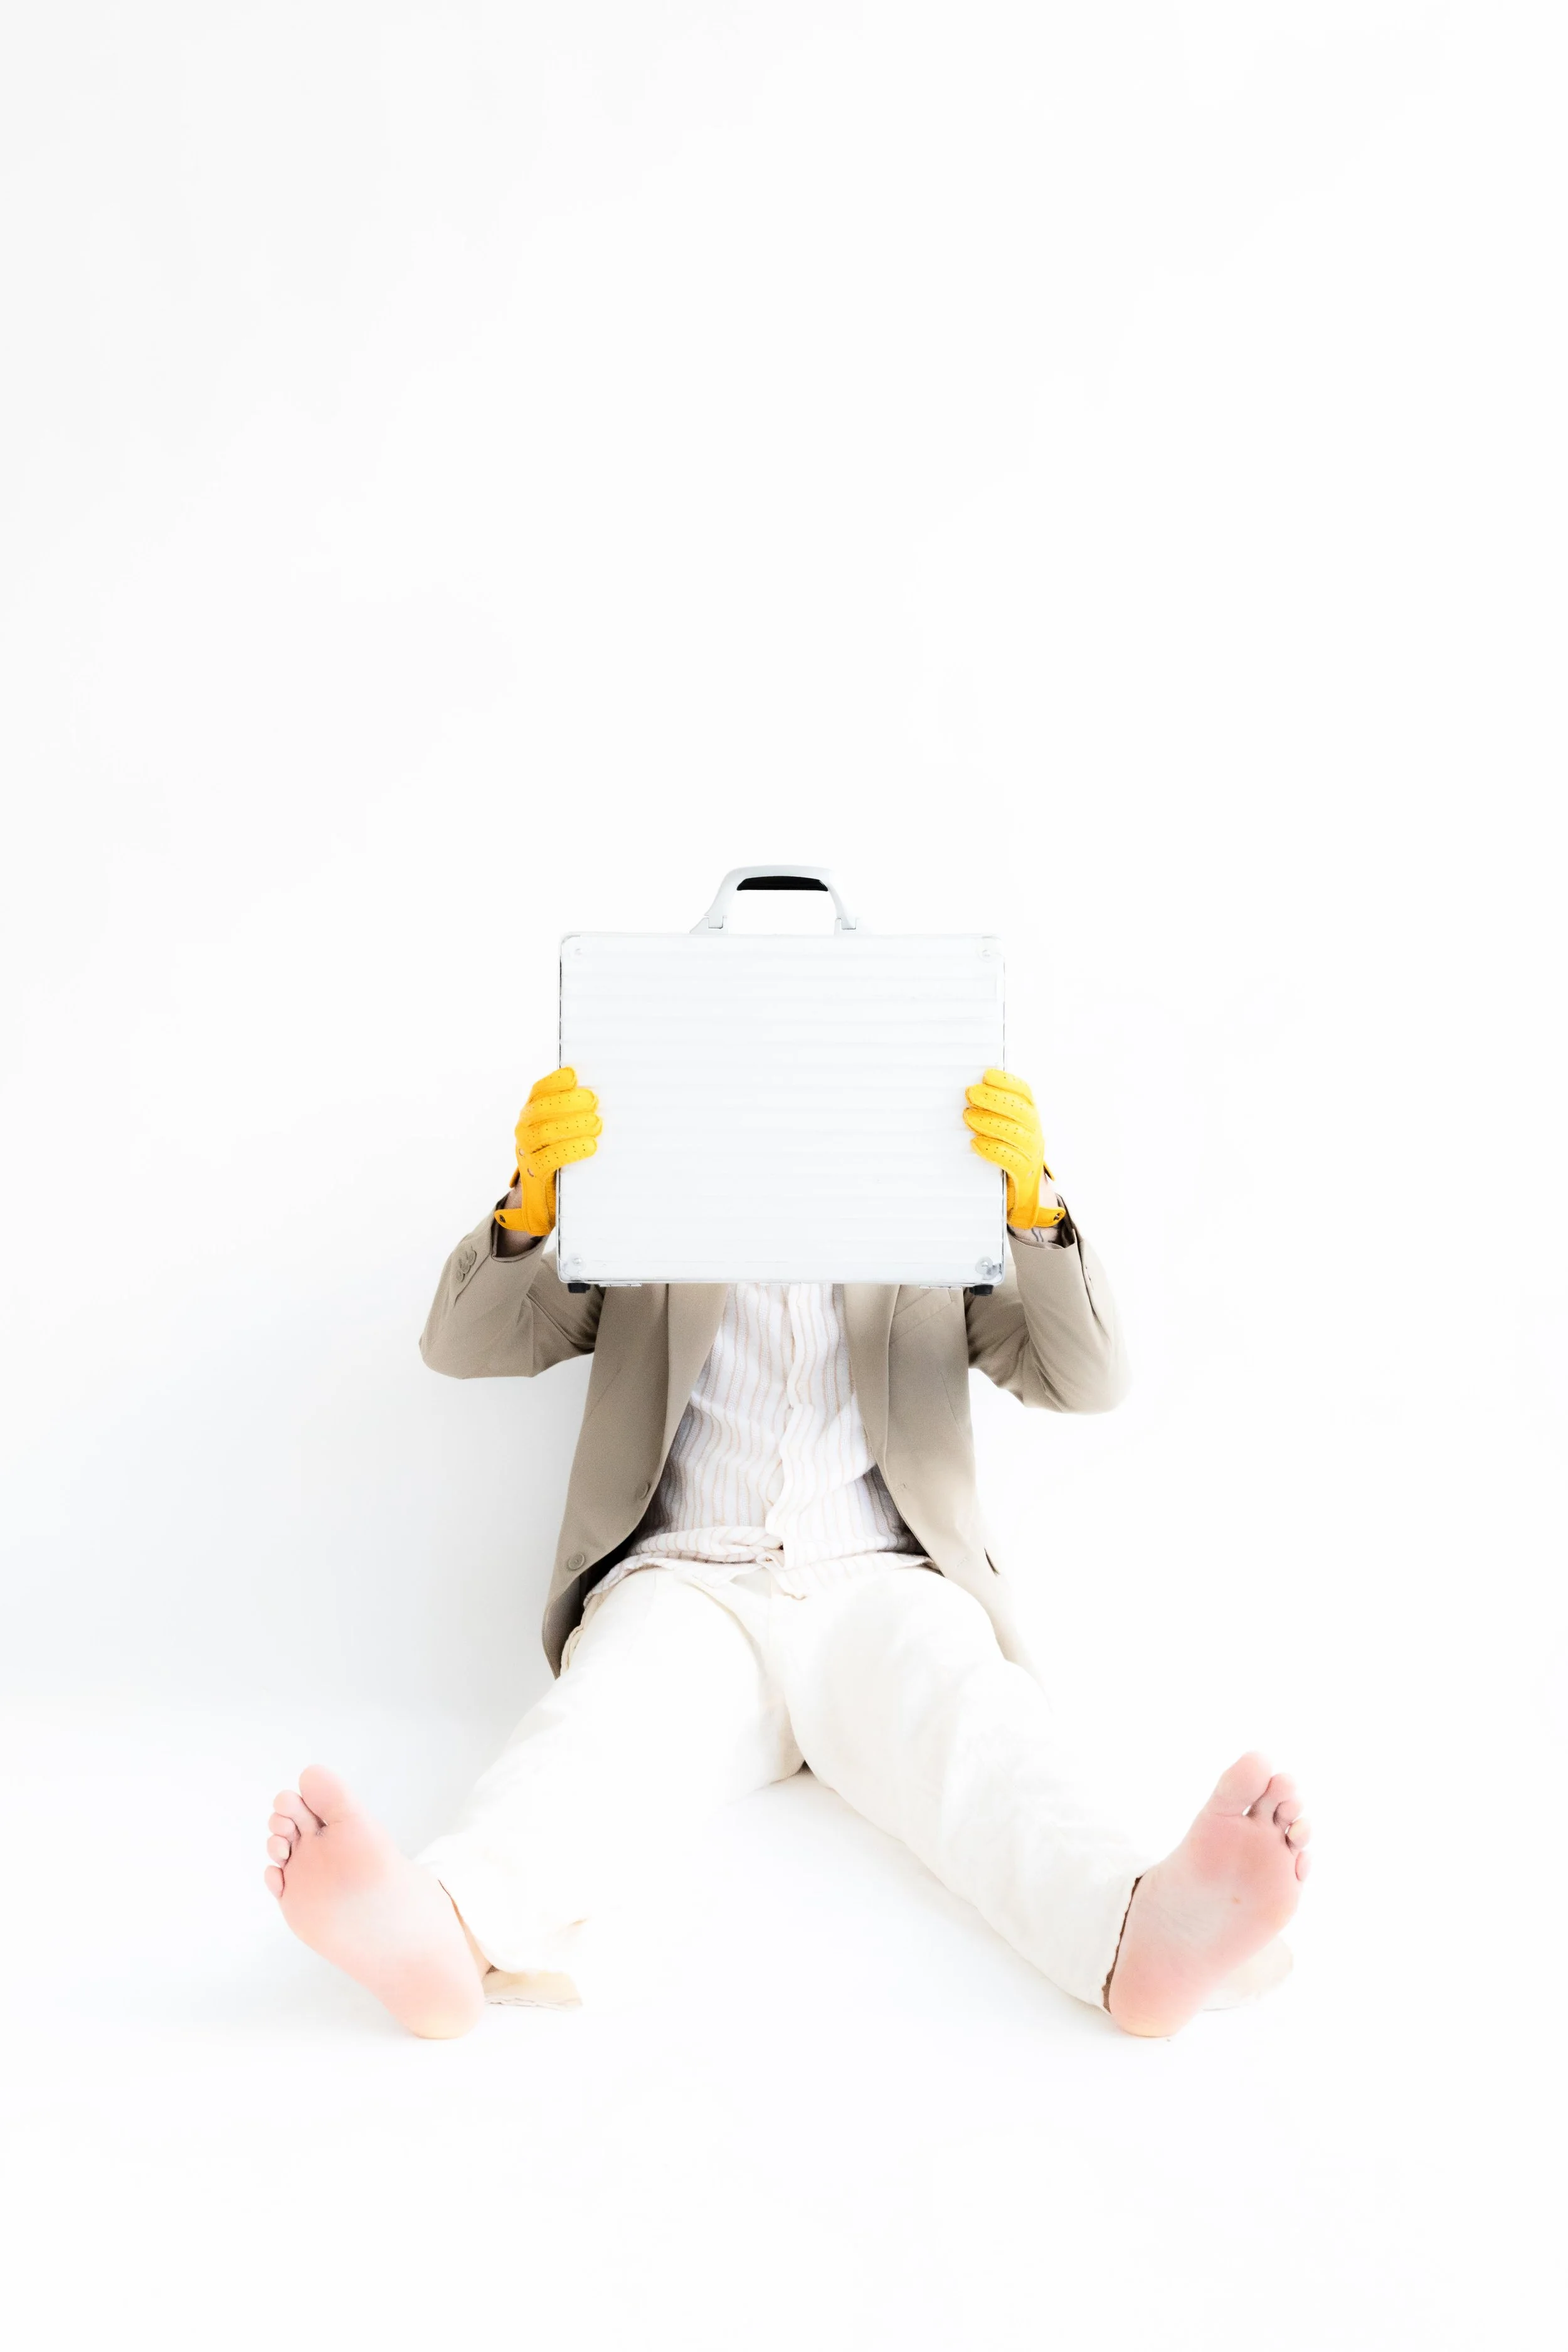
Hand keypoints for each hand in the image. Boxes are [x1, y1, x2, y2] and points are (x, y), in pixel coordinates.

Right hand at [494, 1067, 601, 1237]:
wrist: (542, 1197)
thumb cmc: (561, 1154)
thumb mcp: (565, 1130)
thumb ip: (577, 1113)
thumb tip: (608, 1097)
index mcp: (532, 1111)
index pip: (539, 1090)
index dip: (555, 1081)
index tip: (575, 1076)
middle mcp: (524, 1127)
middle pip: (541, 1109)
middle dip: (567, 1102)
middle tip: (594, 1102)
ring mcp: (526, 1150)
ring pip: (543, 1133)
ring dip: (571, 1125)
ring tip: (596, 1124)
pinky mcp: (533, 1173)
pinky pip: (547, 1160)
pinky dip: (569, 1151)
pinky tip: (589, 1146)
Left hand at [963, 1067, 1064, 1230]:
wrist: (1023, 1192)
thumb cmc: (1007, 1152)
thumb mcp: (1005, 1127)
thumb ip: (994, 1110)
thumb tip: (968, 1089)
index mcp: (1030, 1114)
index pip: (1024, 1092)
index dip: (1007, 1081)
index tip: (986, 1074)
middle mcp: (1035, 1131)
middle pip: (1020, 1111)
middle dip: (995, 1099)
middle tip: (971, 1093)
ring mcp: (1032, 1153)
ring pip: (1016, 1134)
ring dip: (990, 1122)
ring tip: (968, 1116)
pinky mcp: (1024, 1174)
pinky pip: (1011, 1160)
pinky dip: (993, 1150)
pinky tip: (976, 1143)